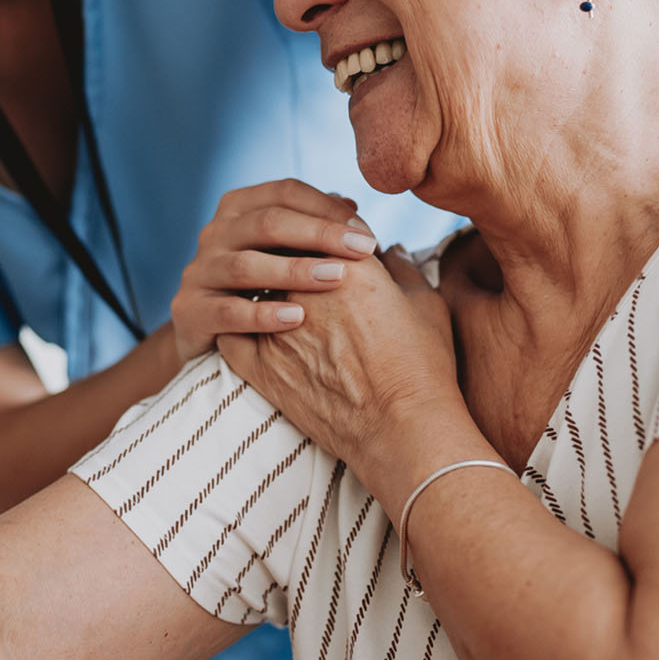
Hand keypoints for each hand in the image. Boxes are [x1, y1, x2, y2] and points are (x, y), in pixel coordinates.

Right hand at [170, 179, 377, 362]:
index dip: (327, 208)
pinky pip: (228, 311)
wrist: (208, 333)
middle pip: (267, 222)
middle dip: (320, 234)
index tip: (365, 233)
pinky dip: (263, 314)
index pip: (285, 192)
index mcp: (238, 208)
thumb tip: (350, 208)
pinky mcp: (190, 310)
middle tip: (363, 251)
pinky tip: (297, 319)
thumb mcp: (284, 251)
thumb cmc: (260, 285)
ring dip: (294, 270)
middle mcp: (214, 232)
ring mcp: (199, 271)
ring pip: (246, 265)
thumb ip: (313, 228)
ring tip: (335, 278)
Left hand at [218, 247, 461, 486]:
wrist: (402, 431)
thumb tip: (390, 250)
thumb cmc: (424, 369)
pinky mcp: (260, 364)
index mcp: (349, 265)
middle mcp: (306, 288)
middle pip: (282, 252)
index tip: (328, 241)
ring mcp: (277, 326)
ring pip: (253, 288)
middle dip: (289, 253)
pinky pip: (231, 333)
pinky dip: (237, 325)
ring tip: (273, 295)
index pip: (322, 228)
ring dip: (261, 286)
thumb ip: (403, 268)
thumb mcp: (427, 306)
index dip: (324, 232)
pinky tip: (245, 326)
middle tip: (296, 264)